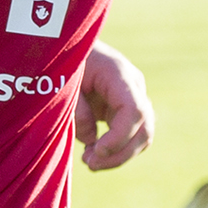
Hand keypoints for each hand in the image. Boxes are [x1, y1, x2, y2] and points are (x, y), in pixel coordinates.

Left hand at [73, 42, 154, 170]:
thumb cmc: (64, 60)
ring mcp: (132, 97)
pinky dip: (116, 149)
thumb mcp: (63, 82)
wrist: (67, 44)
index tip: (98, 150)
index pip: (135, 110)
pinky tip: (93, 154)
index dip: (121, 136)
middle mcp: (132, 86)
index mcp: (118, 74)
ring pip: (142, 136)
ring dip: (120, 155)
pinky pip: (131, 135)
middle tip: (90, 163)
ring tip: (89, 162)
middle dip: (120, 152)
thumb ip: (77, 110)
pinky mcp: (125, 108)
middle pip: (144, 128)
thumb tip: (91, 140)